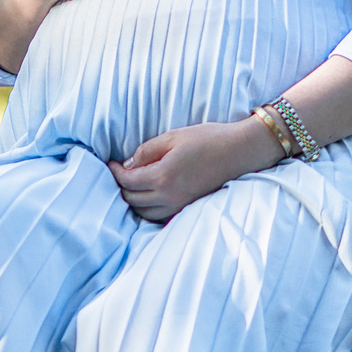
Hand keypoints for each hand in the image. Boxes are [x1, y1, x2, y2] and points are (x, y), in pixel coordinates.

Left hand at [109, 118, 281, 224]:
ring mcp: (179, 205)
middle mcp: (169, 196)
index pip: (127, 182)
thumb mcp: (173, 136)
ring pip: (144, 212)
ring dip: (133, 200)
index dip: (114, 173)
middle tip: (119, 173)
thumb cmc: (208, 139)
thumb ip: (147, 151)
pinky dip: (149, 208)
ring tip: (132, 185)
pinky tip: (149, 196)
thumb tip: (129, 164)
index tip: (111, 163)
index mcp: (163, 176)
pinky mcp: (188, 207)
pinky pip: (160, 215)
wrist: (240, 152)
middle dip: (121, 187)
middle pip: (132, 200)